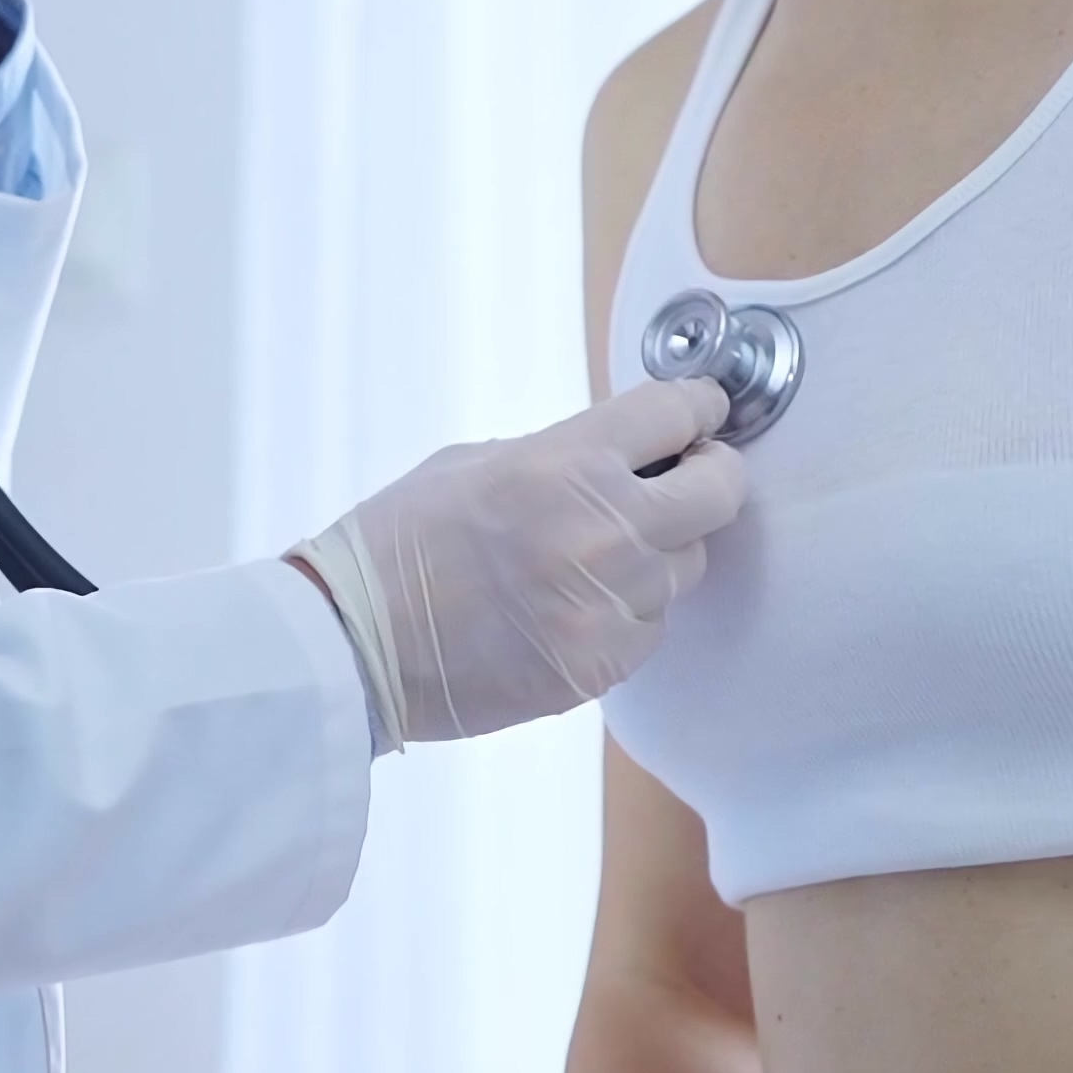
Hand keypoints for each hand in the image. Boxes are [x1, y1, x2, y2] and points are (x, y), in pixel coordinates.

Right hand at [292, 381, 745, 750]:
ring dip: (659, 552)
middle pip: (721, 491)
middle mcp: (603, 533)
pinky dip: (626, 613)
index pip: (680, 411)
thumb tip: (634, 454)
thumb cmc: (398, 547)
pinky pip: (651, 625)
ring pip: (688, 565)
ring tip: (596, 555)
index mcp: (565, 465)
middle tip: (683, 478)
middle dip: (707, 476)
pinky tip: (571, 606)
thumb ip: (564, 454)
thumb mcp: (475, 463)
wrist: (352, 645)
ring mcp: (609, 605)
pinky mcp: (602, 664)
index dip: (697, 409)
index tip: (698, 415)